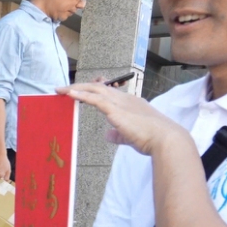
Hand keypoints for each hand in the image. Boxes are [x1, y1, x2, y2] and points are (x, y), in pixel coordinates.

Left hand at [57, 82, 195, 161]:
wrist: (166, 139)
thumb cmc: (153, 139)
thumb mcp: (131, 136)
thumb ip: (119, 135)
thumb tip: (107, 135)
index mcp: (131, 103)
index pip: (109, 92)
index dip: (94, 90)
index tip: (81, 91)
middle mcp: (125, 99)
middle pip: (99, 87)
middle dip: (81, 86)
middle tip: (64, 89)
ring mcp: (121, 103)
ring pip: (95, 89)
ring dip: (76, 88)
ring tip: (60, 90)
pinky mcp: (116, 110)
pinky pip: (95, 99)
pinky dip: (81, 95)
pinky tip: (69, 94)